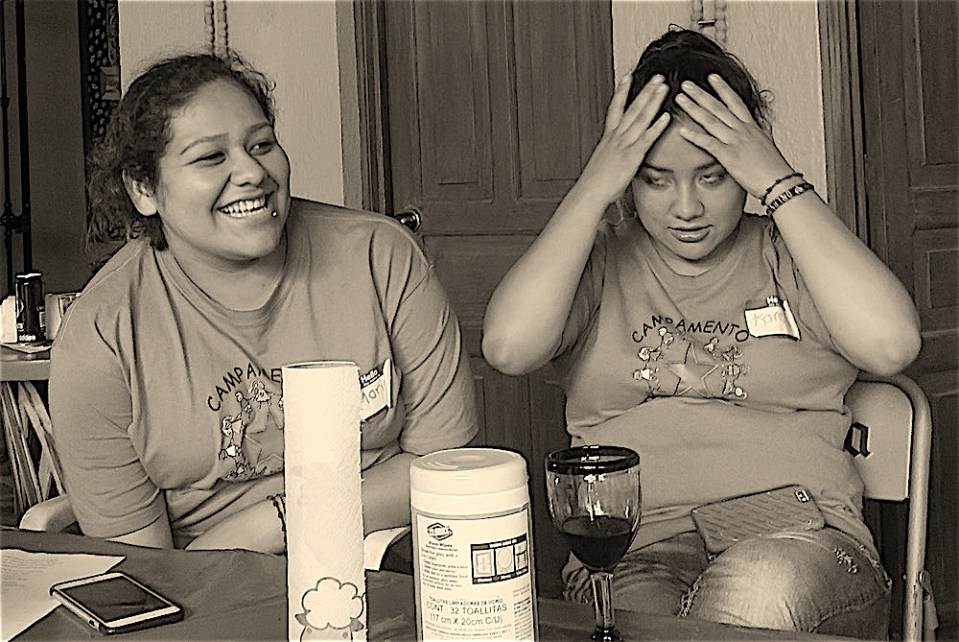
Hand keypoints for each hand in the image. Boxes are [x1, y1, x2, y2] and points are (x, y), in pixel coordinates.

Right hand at [576, 74, 671, 205]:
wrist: (589, 193)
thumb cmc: (595, 184)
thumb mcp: (602, 163)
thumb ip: (611, 155)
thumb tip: (615, 155)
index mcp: (609, 138)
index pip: (616, 109)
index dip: (622, 92)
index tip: (628, 77)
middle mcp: (616, 137)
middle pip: (632, 108)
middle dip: (645, 91)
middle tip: (656, 77)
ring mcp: (624, 145)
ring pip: (640, 118)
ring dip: (653, 101)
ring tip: (663, 87)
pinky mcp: (632, 156)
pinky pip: (646, 138)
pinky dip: (657, 126)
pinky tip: (666, 116)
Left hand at [675, 74, 794, 198]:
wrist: (780, 182)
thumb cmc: (774, 167)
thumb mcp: (769, 142)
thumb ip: (763, 129)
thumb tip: (763, 120)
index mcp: (751, 126)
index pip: (734, 101)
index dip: (722, 88)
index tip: (712, 77)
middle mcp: (742, 130)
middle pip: (718, 107)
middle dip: (701, 94)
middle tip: (686, 84)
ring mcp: (735, 142)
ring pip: (711, 120)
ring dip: (693, 108)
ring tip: (680, 99)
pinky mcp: (730, 156)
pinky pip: (709, 144)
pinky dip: (695, 137)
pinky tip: (682, 131)